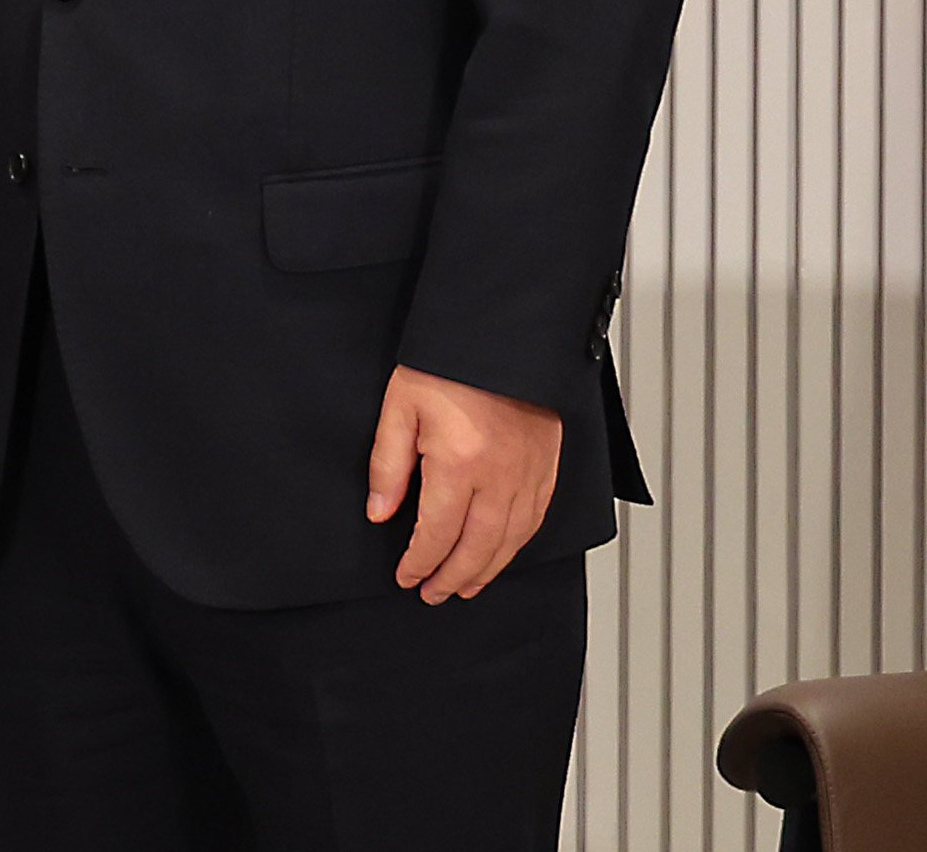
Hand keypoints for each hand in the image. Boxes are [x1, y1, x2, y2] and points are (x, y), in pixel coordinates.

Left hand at [366, 365, 560, 600]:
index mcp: (459, 464)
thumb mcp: (400, 406)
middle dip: (451, 578)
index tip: (406, 576)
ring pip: (510, 541)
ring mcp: (529, 473)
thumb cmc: (447, 362)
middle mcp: (499, 477)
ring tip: (465, 586)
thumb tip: (380, 513)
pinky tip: (502, 552)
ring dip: (486, 570)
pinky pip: (536, 519)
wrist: (500, 333)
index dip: (419, 562)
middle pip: (477, 549)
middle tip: (433, 594)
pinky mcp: (547, 463)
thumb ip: (388, 465)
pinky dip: (517, 545)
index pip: (437, 534)